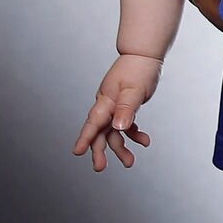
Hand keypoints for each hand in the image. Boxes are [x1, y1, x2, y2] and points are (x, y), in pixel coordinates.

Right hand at [73, 54, 162, 169]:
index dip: (85, 138)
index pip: (93, 123)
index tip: (77, 152)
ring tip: (129, 163)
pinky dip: (133, 134)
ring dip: (120, 147)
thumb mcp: (134, 90)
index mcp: (106, 101)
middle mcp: (107, 105)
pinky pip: (125, 125)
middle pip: (99, 132)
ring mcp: (115, 106)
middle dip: (99, 151)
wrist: (145, 55)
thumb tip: (118, 127)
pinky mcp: (125, 106)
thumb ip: (127, 109)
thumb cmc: (139, 69)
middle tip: (100, 167)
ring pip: (113, 132)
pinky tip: (144, 141)